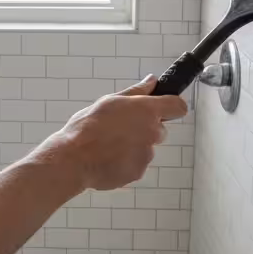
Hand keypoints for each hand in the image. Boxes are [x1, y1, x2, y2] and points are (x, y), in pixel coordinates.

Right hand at [44, 76, 189, 191]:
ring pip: (146, 148)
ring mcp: (146, 154)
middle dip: (145, 129)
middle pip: (160, 130)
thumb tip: (152, 81)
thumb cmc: (87, 128)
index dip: (172, 107)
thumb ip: (136, 91)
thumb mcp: (109, 101)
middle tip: (120, 129)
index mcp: (147, 110)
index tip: (164, 109)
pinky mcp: (138, 172)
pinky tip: (108, 158)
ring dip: (133, 147)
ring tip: (109, 145)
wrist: (74, 159)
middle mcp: (152, 132)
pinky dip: (126, 162)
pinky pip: (137, 165)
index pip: (178, 106)